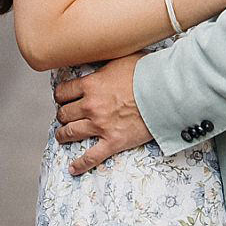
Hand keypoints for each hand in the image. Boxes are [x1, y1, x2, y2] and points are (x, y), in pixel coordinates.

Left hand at [51, 53, 151, 175]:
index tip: (62, 98)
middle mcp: (90, 105)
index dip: (61, 95)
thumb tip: (101, 56)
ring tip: (62, 135)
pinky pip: (91, 156)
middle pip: (64, 113)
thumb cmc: (145, 73)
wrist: (164, 92)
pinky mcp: (113, 141)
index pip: (63, 92)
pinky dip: (80, 164)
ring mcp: (100, 125)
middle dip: (62, 114)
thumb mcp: (120, 58)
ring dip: (63, 134)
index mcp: (90, 84)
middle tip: (65, 115)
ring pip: (71, 133)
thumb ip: (105, 62)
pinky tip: (73, 168)